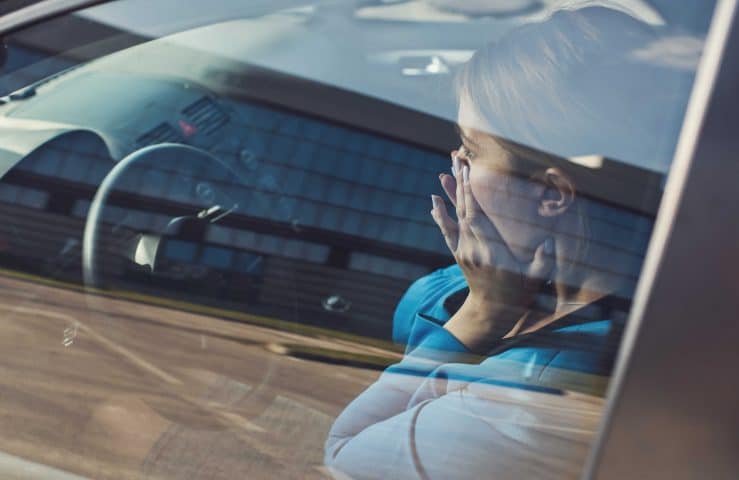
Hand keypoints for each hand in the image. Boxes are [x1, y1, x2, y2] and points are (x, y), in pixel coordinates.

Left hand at [430, 154, 553, 351]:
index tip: (469, 174)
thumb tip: (546, 240)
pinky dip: (440, 215)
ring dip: (449, 194)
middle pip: (464, 211)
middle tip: (457, 161)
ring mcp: (463, 251)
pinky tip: (434, 200)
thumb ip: (542, 260)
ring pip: (454, 217)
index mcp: (491, 251)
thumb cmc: (519, 292)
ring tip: (444, 171)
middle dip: (460, 184)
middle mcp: (472, 249)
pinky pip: (446, 231)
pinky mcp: (458, 254)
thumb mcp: (535, 278)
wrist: (491, 311)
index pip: (477, 218)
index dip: (471, 195)